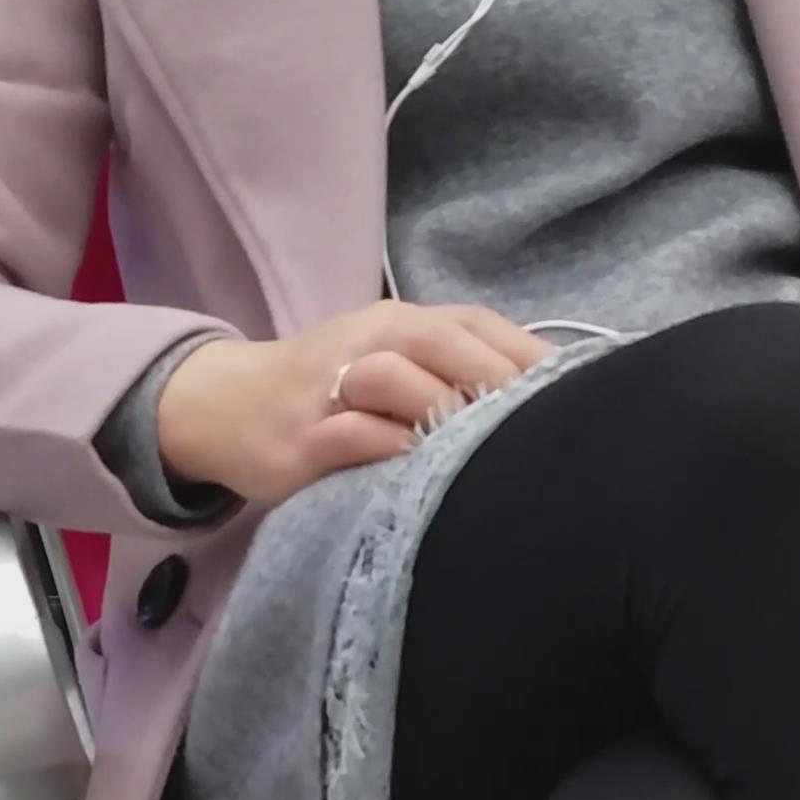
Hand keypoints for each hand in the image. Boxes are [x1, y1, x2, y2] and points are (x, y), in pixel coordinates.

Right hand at [157, 302, 550, 507]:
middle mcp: (369, 340)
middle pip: (448, 347)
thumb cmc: (326, 387)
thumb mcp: (390, 358)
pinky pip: (357, 437)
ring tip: (492, 457)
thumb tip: (543, 394)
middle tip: (540, 434)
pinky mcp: (304, 439)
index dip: (528, 361)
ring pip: (403, 383)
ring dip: (452, 417)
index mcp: (400, 320)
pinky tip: (431, 480)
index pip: (478, 326)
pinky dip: (398, 453)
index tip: (573, 398)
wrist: (226, 406)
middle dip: (499, 388)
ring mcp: (333, 387)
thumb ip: (454, 365)